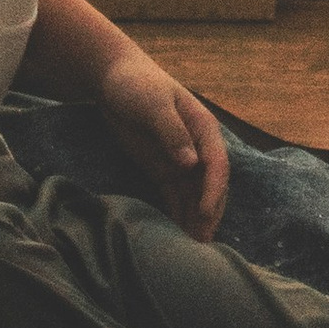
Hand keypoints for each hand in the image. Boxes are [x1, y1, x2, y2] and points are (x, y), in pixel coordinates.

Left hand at [98, 48, 229, 240]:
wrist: (112, 79)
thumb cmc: (135, 83)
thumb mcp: (152, 103)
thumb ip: (171, 131)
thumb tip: (191, 163)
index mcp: (202, 127)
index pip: (216, 163)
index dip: (214, 189)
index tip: (205, 212)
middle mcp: (197, 147)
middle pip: (210, 185)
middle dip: (209, 213)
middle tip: (203, 242)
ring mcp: (181, 161)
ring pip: (195, 196)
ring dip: (196, 220)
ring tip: (192, 249)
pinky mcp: (164, 170)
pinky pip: (176, 197)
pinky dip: (179, 215)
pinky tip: (178, 236)